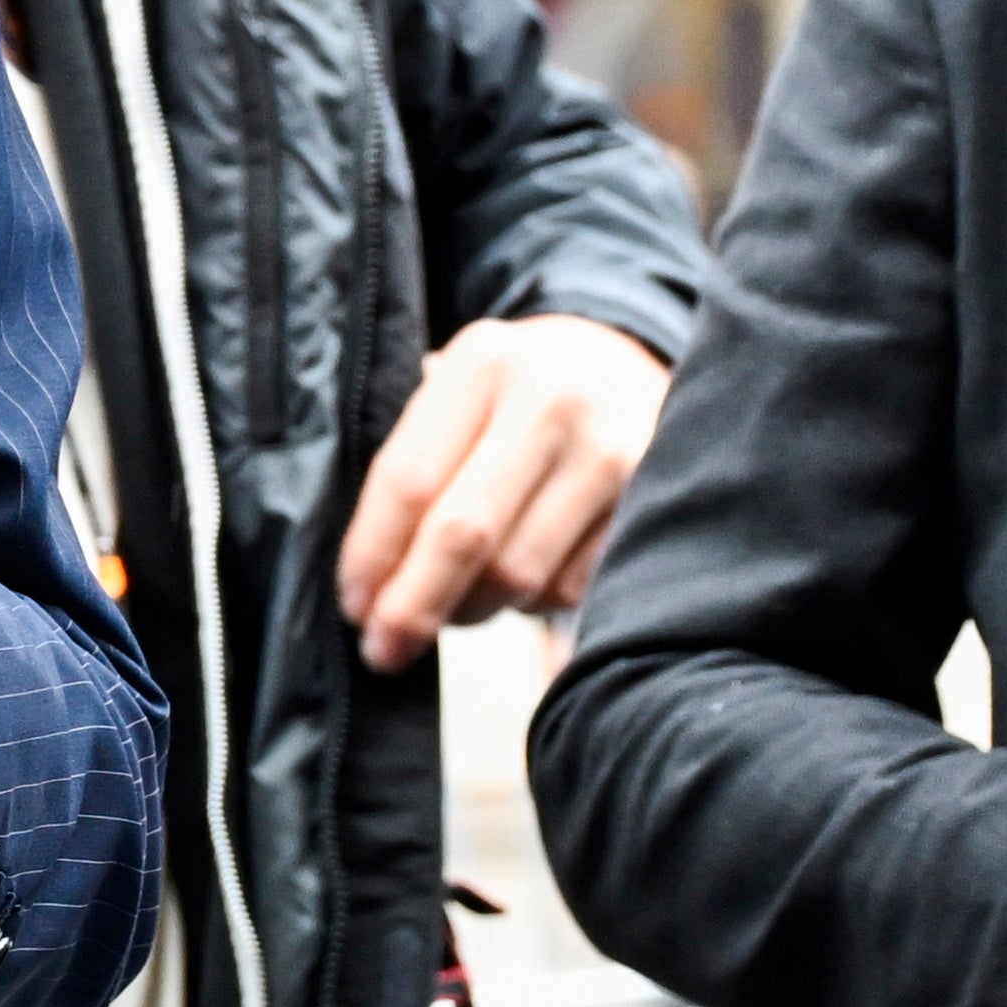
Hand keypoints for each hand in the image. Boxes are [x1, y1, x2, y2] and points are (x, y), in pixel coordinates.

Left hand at [339, 315, 669, 667]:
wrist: (627, 358)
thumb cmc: (513, 389)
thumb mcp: (459, 390)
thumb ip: (415, 463)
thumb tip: (367, 585)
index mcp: (481, 366)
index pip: (409, 481)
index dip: (373, 556)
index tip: (353, 608)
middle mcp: (551, 401)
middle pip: (464, 534)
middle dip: (414, 605)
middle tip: (385, 648)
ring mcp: (612, 450)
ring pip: (521, 572)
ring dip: (473, 609)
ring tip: (452, 609)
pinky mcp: (654, 497)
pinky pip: (574, 585)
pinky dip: (533, 603)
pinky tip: (518, 584)